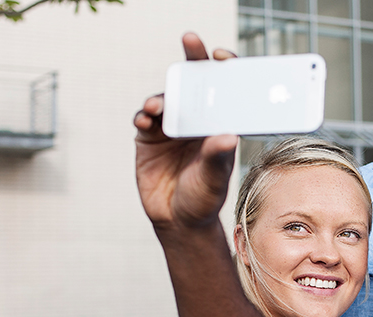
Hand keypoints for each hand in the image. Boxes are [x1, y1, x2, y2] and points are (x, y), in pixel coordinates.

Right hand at [135, 33, 239, 230]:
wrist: (178, 221)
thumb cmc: (204, 198)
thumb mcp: (215, 178)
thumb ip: (217, 157)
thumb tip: (228, 136)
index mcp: (218, 124)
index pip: (223, 89)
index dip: (223, 68)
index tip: (223, 56)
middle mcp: (196, 120)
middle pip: (194, 83)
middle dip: (192, 60)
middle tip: (191, 40)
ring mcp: (171, 127)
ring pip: (167, 98)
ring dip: (163, 96)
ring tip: (159, 106)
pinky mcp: (149, 138)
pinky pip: (145, 118)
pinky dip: (144, 115)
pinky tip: (146, 120)